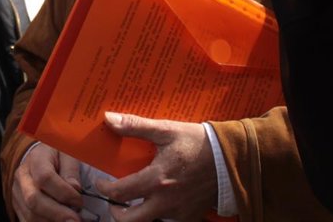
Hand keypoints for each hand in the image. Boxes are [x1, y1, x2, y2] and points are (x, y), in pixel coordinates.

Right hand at [11, 143, 85, 221]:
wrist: (37, 157)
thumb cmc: (56, 155)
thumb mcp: (67, 153)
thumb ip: (71, 170)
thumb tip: (75, 189)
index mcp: (35, 159)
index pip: (45, 177)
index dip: (63, 193)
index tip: (79, 201)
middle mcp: (22, 177)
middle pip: (33, 199)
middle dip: (57, 213)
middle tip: (75, 220)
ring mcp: (17, 193)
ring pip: (30, 215)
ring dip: (51, 221)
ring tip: (69, 221)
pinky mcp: (18, 207)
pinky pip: (27, 221)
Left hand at [94, 112, 214, 220]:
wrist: (232, 158)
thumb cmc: (198, 142)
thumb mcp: (167, 130)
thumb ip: (136, 126)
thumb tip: (109, 119)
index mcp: (157, 179)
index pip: (120, 193)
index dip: (104, 189)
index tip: (100, 183)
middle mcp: (166, 200)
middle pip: (131, 221)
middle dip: (117, 215)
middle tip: (115, 203)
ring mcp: (179, 211)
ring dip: (139, 215)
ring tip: (137, 201)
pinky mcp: (191, 216)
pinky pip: (170, 221)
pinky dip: (161, 215)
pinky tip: (161, 202)